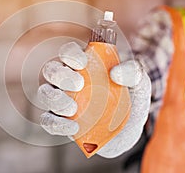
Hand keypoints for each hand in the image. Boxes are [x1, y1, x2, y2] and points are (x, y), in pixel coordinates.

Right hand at [38, 42, 150, 157]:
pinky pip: (48, 121)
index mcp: (84, 66)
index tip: (82, 62)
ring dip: (55, 99)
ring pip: (45, 94)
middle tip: (78, 84)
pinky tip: (74, 126)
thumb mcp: (140, 85)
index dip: (70, 53)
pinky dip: (57, 123)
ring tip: (72, 108)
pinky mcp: (60, 122)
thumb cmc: (130, 103)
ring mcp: (61, 101)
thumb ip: (134, 72)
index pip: (68, 52)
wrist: (128, 132)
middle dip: (60, 75)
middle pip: (50, 70)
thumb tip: (115, 72)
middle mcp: (68, 81)